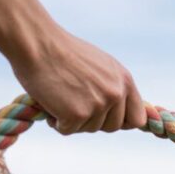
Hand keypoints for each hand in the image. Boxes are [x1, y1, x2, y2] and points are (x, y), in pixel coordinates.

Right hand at [11, 29, 146, 134]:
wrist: (37, 43)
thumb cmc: (62, 52)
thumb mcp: (101, 65)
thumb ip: (113, 86)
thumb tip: (120, 108)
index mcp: (125, 80)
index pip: (138, 118)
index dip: (122, 122)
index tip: (107, 119)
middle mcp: (116, 93)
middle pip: (112, 127)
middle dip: (93, 121)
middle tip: (74, 103)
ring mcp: (98, 105)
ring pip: (89, 129)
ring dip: (73, 120)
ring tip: (59, 96)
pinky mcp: (77, 114)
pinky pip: (67, 130)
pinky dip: (56, 122)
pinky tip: (49, 102)